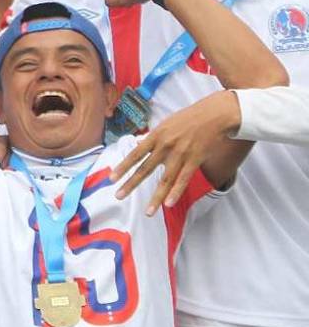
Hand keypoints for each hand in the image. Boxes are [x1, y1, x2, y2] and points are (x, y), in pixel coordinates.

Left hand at [112, 90, 240, 214]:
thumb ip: (154, 137)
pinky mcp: (195, 160)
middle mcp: (165, 145)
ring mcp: (180, 154)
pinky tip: (169, 204)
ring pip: (165, 179)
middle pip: (145, 168)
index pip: (135, 154)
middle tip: (118, 196)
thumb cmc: (189, 118)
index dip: (123, 166)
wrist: (214, 115)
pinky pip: (184, 179)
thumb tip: (140, 145)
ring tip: (148, 212)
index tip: (111, 178)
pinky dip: (176, 192)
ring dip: (156, 197)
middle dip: (131, 183)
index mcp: (156, 135)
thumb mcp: (166, 124)